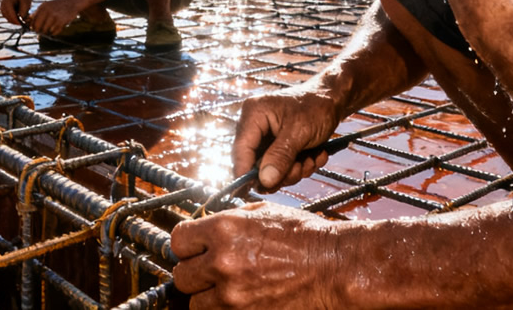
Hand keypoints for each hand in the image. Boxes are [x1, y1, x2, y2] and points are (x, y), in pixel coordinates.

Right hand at [0, 0, 32, 24]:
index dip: (17, 21)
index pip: (11, 15)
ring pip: (9, 19)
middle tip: (25, 22)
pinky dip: (15, 18)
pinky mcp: (4, 11)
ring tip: (24, 17)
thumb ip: (24, 10)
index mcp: (7, 2)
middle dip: (17, 21)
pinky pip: (10, 18)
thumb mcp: (26, 1)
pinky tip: (20, 15)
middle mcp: (2, 6)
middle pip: (9, 18)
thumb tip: (21, 19)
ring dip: (16, 20)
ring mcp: (2, 8)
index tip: (23, 24)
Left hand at [29, 0, 79, 34]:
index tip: (36, 28)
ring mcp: (54, 17)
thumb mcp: (46, 6)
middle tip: (43, 30)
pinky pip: (54, 32)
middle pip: (38, 28)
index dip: (33, 27)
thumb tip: (27, 21)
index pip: (33, 22)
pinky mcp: (61, 22)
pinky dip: (55, 32)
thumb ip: (36, 13)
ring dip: (48, 32)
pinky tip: (57, 27)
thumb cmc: (57, 5)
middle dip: (40, 31)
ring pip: (46, 31)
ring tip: (51, 28)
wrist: (72, 2)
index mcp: (42, 8)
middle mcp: (47, 12)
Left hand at [171, 202, 343, 308]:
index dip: (187, 245)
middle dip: (195, 273)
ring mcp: (233, 295)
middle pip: (182, 276)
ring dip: (207, 297)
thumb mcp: (262, 212)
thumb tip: (205, 228)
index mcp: (225, 230)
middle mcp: (223, 262)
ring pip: (196, 304)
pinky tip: (241, 300)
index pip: (178, 241)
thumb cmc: (303, 237)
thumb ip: (228, 221)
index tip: (195, 249)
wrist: (333, 267)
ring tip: (228, 288)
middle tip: (212, 271)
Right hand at [231, 86, 341, 190]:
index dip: (246, 173)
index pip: (241, 150)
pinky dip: (299, 166)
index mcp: (254, 114)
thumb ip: (280, 157)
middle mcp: (255, 125)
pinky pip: (282, 167)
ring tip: (311, 158)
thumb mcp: (299, 133)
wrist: (333, 100)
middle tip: (301, 167)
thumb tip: (264, 181)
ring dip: (294, 170)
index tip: (259, 189)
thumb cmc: (317, 107)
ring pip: (271, 170)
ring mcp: (266, 136)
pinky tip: (313, 155)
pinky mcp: (276, 145)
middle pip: (256, 164)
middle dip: (282, 172)